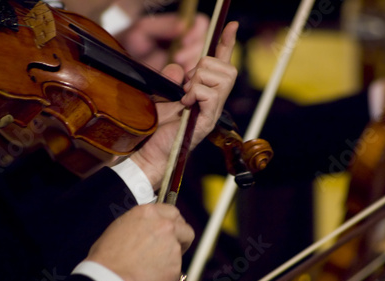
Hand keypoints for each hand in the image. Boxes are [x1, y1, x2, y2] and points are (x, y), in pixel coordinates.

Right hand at [85, 204, 193, 280]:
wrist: (110, 276)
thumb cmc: (108, 254)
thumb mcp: (122, 225)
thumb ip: (143, 222)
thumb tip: (151, 228)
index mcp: (150, 213)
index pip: (173, 212)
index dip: (173, 223)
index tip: (170, 231)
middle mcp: (165, 226)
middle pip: (186, 229)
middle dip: (181, 238)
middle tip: (171, 248)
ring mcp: (173, 246)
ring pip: (180, 251)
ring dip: (171, 257)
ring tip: (152, 266)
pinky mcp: (176, 266)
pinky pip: (176, 270)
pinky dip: (167, 274)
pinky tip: (151, 276)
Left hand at [116, 13, 208, 71]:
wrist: (120, 63)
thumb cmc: (130, 43)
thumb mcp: (143, 30)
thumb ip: (163, 26)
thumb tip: (182, 26)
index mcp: (180, 28)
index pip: (199, 24)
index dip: (197, 31)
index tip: (184, 40)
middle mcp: (185, 43)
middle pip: (202, 43)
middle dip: (192, 50)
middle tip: (177, 57)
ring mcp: (185, 60)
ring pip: (200, 60)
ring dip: (191, 64)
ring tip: (176, 68)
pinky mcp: (181, 76)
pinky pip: (193, 77)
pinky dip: (188, 78)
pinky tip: (180, 80)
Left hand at [130, 21, 238, 188]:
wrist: (152, 151)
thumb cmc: (158, 128)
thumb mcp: (164, 94)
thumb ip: (172, 79)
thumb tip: (180, 69)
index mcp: (206, 93)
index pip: (222, 64)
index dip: (227, 43)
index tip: (232, 25)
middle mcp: (214, 101)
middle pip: (227, 68)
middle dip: (204, 68)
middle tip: (187, 86)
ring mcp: (213, 111)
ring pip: (221, 77)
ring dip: (199, 81)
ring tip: (186, 97)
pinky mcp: (208, 120)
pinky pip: (210, 93)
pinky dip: (195, 93)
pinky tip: (186, 105)